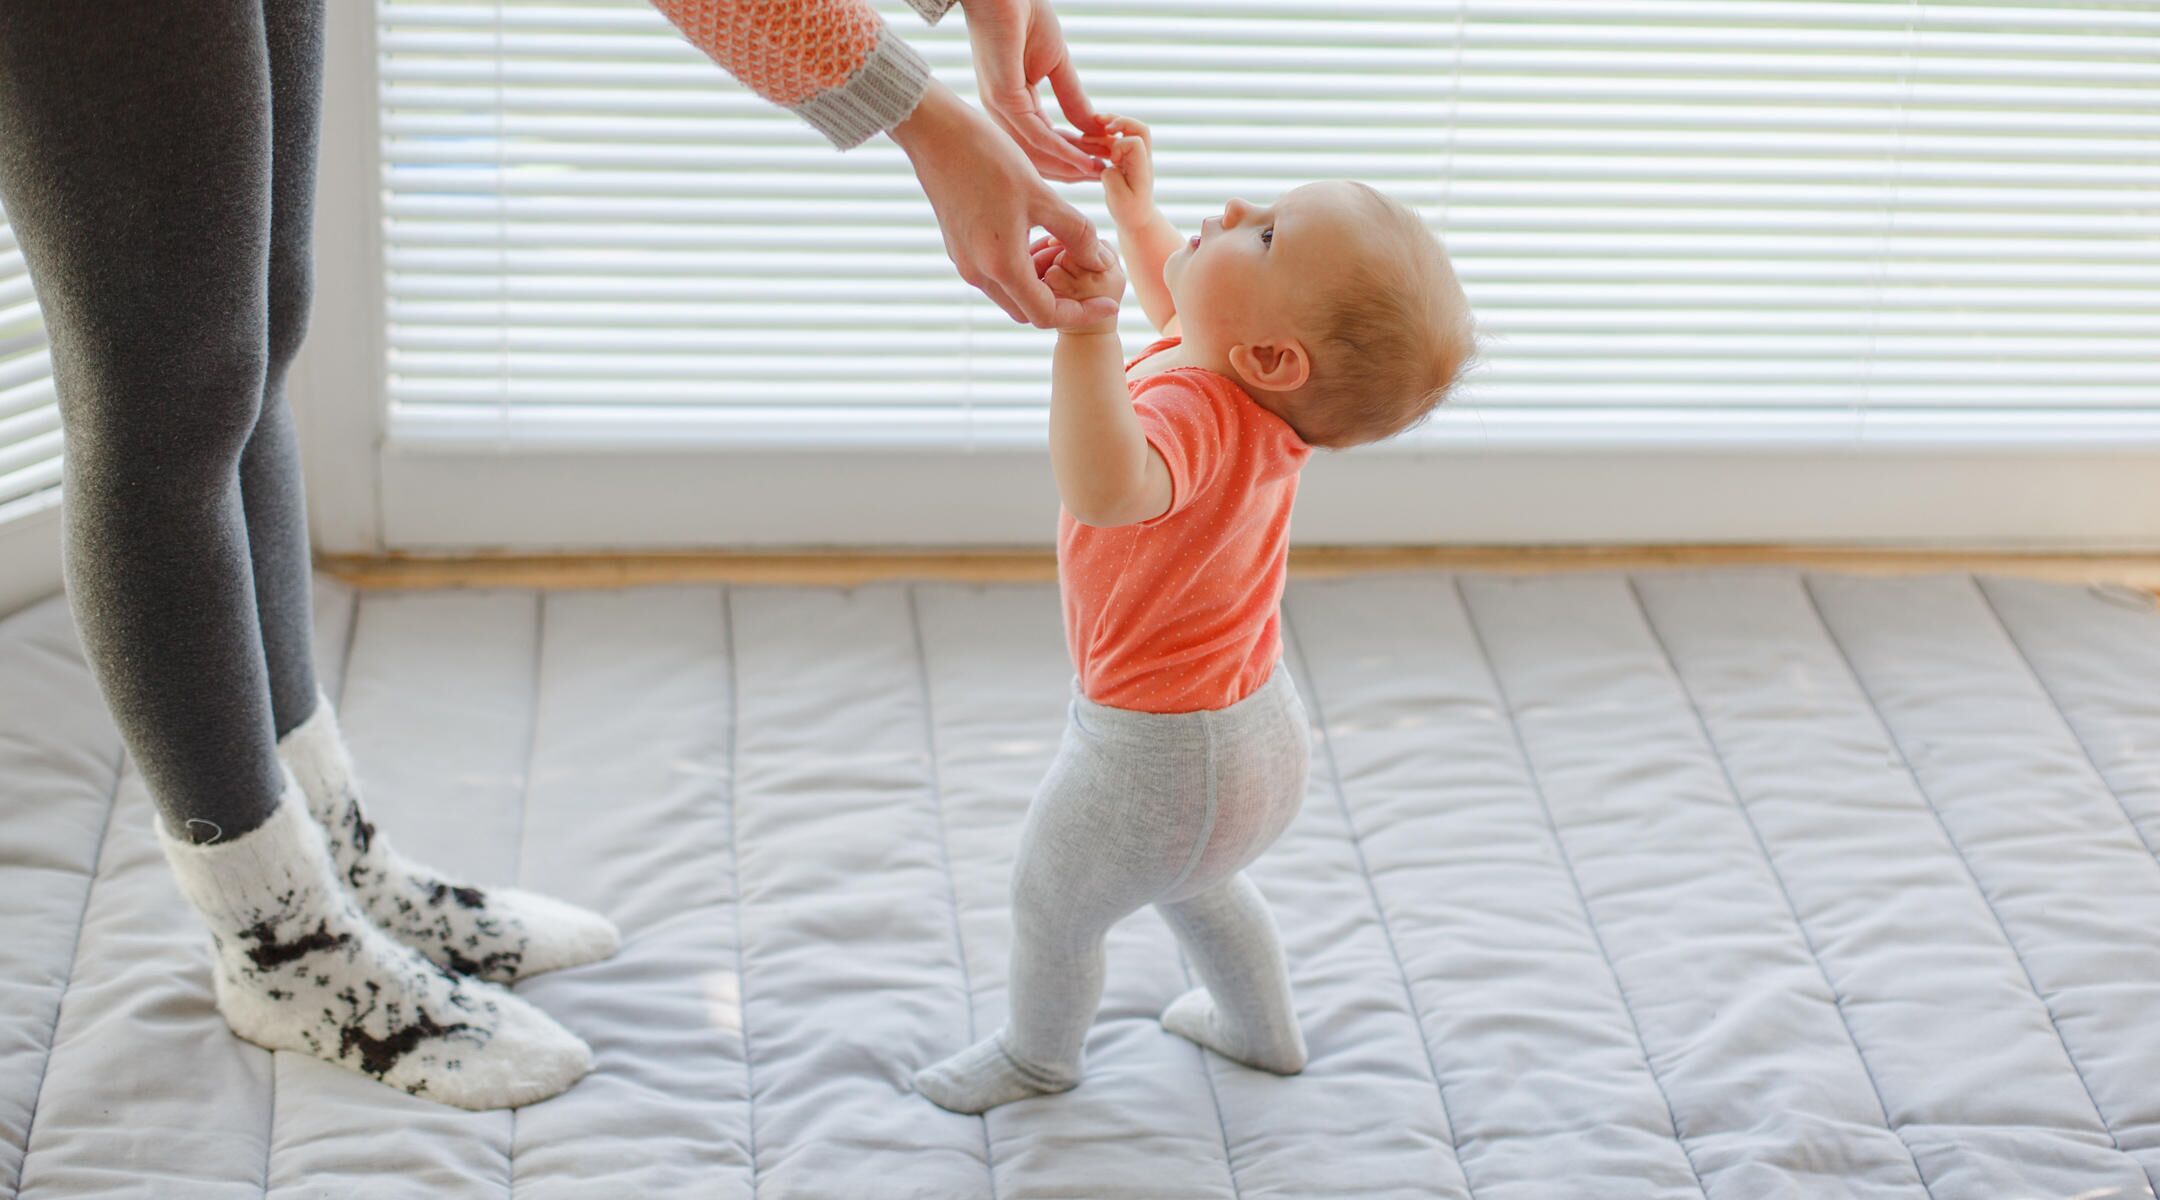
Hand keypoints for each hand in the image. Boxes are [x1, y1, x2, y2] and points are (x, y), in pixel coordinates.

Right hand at [892, 82, 1120, 328]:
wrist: (935, 134)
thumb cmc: (989, 158)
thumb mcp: (1042, 195)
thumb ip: (1076, 233)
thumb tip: (1100, 261)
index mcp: (1001, 265)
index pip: (1047, 315)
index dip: (1082, 313)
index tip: (1106, 301)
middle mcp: (978, 273)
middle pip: (1029, 310)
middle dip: (1061, 298)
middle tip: (1083, 267)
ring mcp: (965, 262)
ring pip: (1012, 292)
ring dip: (1041, 281)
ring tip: (1063, 245)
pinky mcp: (959, 247)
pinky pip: (996, 273)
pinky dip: (1022, 267)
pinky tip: (1037, 235)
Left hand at [958, 0, 1105, 183]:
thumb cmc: (1024, 16)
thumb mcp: (1057, 65)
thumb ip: (1073, 98)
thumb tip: (1092, 127)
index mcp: (1014, 103)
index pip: (1045, 142)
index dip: (1075, 155)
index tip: (1104, 164)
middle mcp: (1003, 112)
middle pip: (1039, 156)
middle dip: (1073, 169)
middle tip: (1106, 178)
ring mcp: (1000, 106)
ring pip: (1036, 152)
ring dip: (1071, 166)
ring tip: (1101, 173)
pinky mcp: (1003, 97)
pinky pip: (1034, 134)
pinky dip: (1062, 151)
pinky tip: (1085, 161)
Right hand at [1078, 114, 1153, 227]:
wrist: (1136, 219)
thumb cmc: (1129, 211)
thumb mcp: (1118, 199)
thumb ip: (1112, 178)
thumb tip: (1108, 164)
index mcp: (1141, 167)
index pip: (1135, 143)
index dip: (1120, 145)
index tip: (1113, 161)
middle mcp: (1141, 158)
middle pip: (1139, 128)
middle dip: (1120, 121)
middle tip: (1102, 123)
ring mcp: (1134, 157)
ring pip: (1126, 131)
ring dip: (1108, 126)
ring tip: (1089, 127)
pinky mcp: (1125, 158)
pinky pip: (1115, 140)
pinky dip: (1102, 136)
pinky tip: (1087, 139)